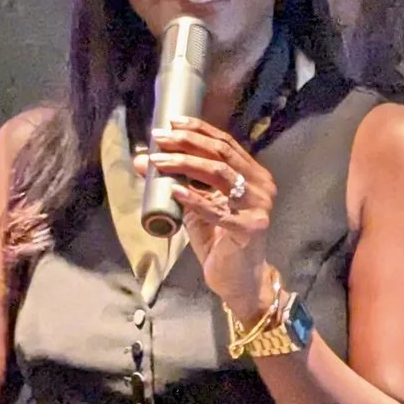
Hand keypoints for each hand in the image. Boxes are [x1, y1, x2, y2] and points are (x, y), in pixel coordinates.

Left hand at [135, 117, 277, 319]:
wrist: (237, 281)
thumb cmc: (219, 242)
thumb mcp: (195, 208)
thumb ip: (176, 184)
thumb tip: (142, 160)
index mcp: (252, 175)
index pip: (225, 143)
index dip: (198, 130)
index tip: (170, 123)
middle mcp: (260, 185)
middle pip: (221, 153)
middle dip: (187, 143)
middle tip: (159, 140)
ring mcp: (258, 206)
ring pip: (220, 174)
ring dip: (185, 164)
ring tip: (158, 162)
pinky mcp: (250, 228)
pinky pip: (217, 210)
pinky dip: (194, 199)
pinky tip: (174, 191)